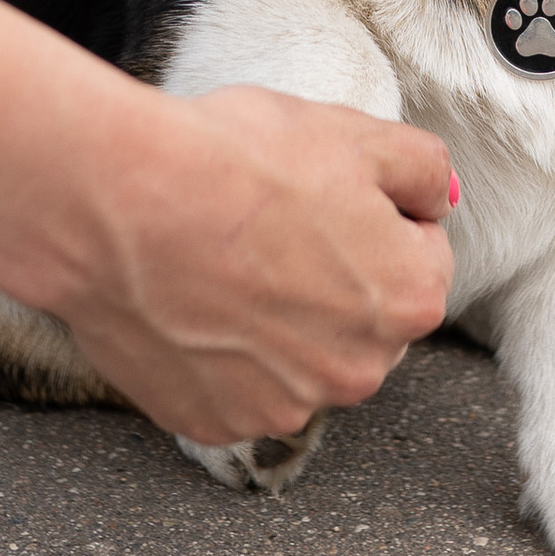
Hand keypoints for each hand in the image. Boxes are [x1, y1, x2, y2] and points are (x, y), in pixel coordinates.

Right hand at [42, 84, 454, 447]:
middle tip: (268, 224)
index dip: (372, 214)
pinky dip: (219, 354)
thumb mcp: (350, 133)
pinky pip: (235, 388)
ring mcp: (285, 406)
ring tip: (222, 260)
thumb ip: (421, 168)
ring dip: (276, 320)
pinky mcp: (216, 422)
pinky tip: (191, 301)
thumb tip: (436, 199)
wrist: (118, 207)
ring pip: (298, 357)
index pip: (420, 254)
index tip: (321, 195)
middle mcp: (359, 370)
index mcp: (409, 298)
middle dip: (330, 276)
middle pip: (361, 316)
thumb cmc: (232, 164)